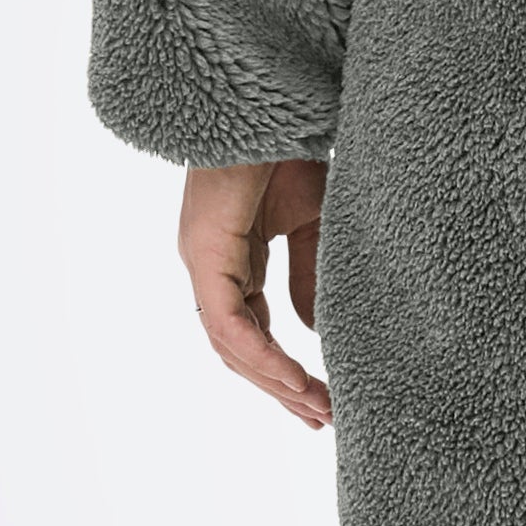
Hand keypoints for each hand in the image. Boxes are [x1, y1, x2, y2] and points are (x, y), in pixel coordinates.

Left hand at [176, 158, 330, 429]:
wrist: (264, 105)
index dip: (284, 369)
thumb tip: (313, 332)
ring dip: (274, 382)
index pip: (253, 331)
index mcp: (233, 260)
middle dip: (281, 388)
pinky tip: (293, 379)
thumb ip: (309, 276)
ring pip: (231, 346)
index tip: (322, 399)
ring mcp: (203, 264)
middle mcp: (211, 269)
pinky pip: (229, 324)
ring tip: (316, 408)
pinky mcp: (205, 256)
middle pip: (240, 350)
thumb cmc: (285, 149)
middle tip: (322, 419)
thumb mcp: (310, 223)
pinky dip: (261, 355)